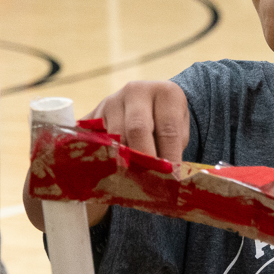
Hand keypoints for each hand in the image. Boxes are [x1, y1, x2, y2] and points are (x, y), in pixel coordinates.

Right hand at [80, 81, 189, 226]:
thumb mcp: (179, 132)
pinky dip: (104, 157)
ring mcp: (112, 101)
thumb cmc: (167, 123)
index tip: (170, 179)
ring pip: (114, 136)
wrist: (148, 104)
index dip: (169, 157)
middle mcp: (137, 91)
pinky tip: (111, 172)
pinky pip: (95, 139)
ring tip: (132, 181)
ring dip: (123, 161)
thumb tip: (168, 179)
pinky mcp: (94, 114)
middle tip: (148, 181)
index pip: (168, 129)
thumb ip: (173, 151)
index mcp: (166, 93)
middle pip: (137, 128)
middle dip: (143, 158)